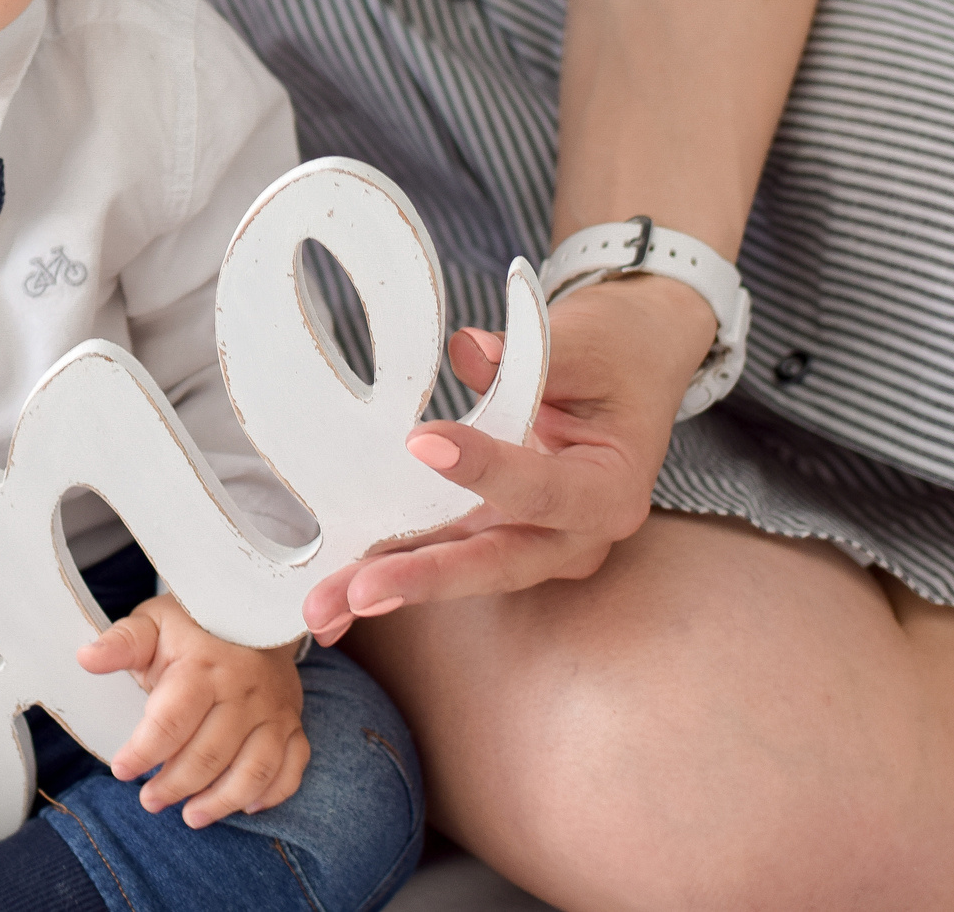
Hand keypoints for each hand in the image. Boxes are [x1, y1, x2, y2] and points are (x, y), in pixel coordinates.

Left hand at [76, 594, 307, 826]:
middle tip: (149, 801)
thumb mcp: (152, 624)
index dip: (144, 752)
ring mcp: (274, 709)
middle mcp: (244, 690)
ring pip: (254, 769)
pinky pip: (292, 766)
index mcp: (204, 666)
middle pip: (210, 753)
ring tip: (191, 816)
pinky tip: (246, 807)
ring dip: (222, 801)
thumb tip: (86, 658)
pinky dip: (272, 793)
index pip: (171, 721)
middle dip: (175, 785)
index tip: (121, 770)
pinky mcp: (293, 723)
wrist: (253, 610)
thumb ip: (121, 644)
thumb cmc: (193, 626)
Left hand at [300, 273, 710, 641]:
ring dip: (387, 588)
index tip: (421, 440)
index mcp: (609, 491)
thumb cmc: (613, 357)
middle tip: (361, 591)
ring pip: (456, 569)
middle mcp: (572, 536)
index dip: (485, 470)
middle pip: (496, 562)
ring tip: (324, 608)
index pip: (543, 490)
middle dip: (423, 579)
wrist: (629, 368)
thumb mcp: (588, 345)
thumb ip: (536, 356)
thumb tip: (472, 351)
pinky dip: (386, 570)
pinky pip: (437, 554)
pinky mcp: (489, 534)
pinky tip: (331, 601)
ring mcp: (529, 542)